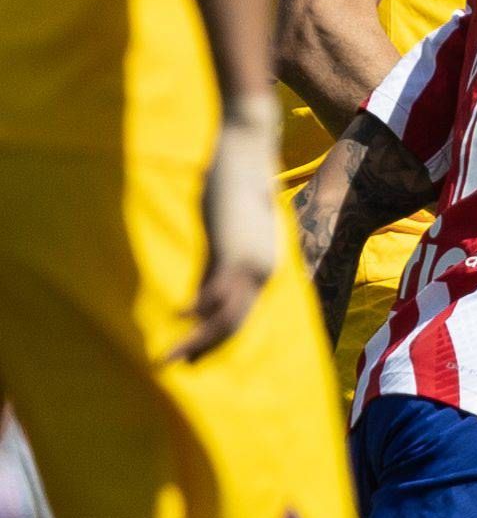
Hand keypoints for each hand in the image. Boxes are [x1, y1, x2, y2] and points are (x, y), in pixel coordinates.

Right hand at [171, 106, 282, 364]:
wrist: (248, 150)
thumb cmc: (235, 188)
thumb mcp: (225, 237)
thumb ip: (214, 268)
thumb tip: (197, 302)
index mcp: (264, 270)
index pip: (241, 317)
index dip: (215, 341)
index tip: (191, 360)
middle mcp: (264, 273)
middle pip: (235, 324)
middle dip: (204, 350)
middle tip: (174, 367)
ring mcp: (251, 262)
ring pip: (227, 315)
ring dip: (197, 340)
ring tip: (170, 358)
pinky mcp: (234, 248)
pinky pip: (216, 289)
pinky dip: (198, 309)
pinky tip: (178, 318)